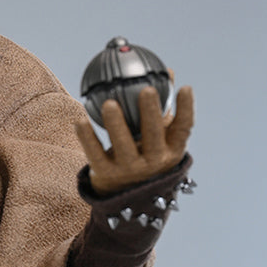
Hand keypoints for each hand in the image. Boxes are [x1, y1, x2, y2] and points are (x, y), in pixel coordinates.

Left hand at [75, 84, 194, 194]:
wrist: (124, 195)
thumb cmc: (144, 154)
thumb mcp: (158, 137)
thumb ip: (163, 108)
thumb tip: (168, 71)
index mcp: (170, 151)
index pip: (182, 130)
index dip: (186, 109)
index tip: (184, 88)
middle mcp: (153, 162)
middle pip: (153, 135)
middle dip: (151, 113)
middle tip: (147, 90)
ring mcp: (129, 170)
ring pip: (123, 145)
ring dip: (115, 124)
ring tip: (109, 104)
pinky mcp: (106, 174)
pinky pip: (95, 153)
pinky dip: (87, 137)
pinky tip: (80, 120)